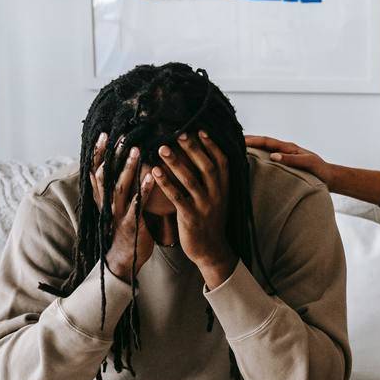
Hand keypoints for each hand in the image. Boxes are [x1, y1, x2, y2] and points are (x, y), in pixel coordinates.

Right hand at [89, 132, 155, 281]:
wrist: (123, 258)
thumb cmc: (123, 227)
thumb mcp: (114, 205)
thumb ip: (114, 186)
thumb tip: (114, 164)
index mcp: (103, 198)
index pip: (96, 170)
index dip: (98, 153)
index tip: (103, 134)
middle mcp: (107, 203)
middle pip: (106, 175)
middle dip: (113, 155)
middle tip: (121, 136)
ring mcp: (118, 213)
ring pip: (120, 187)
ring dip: (128, 168)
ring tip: (136, 150)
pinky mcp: (131, 223)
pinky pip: (137, 205)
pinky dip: (142, 190)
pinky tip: (150, 177)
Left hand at [150, 130, 235, 280]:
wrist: (211, 249)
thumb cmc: (210, 219)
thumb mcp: (218, 197)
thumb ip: (213, 178)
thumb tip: (201, 154)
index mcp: (224, 187)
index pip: (221, 161)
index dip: (211, 145)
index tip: (199, 130)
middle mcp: (217, 194)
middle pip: (206, 166)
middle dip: (192, 148)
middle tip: (179, 133)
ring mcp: (205, 206)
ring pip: (191, 180)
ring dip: (176, 162)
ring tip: (162, 147)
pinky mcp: (191, 217)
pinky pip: (177, 197)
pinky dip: (166, 183)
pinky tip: (155, 171)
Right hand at [243, 135, 333, 184]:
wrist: (330, 178)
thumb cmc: (320, 170)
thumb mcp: (308, 163)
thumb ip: (292, 159)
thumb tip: (273, 156)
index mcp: (289, 147)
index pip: (267, 141)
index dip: (252, 140)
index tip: (238, 140)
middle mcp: (285, 150)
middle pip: (263, 143)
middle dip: (248, 140)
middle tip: (230, 141)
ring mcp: (284, 156)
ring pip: (264, 150)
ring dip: (252, 148)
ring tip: (236, 149)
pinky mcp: (285, 164)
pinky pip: (268, 158)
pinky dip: (258, 157)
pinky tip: (250, 162)